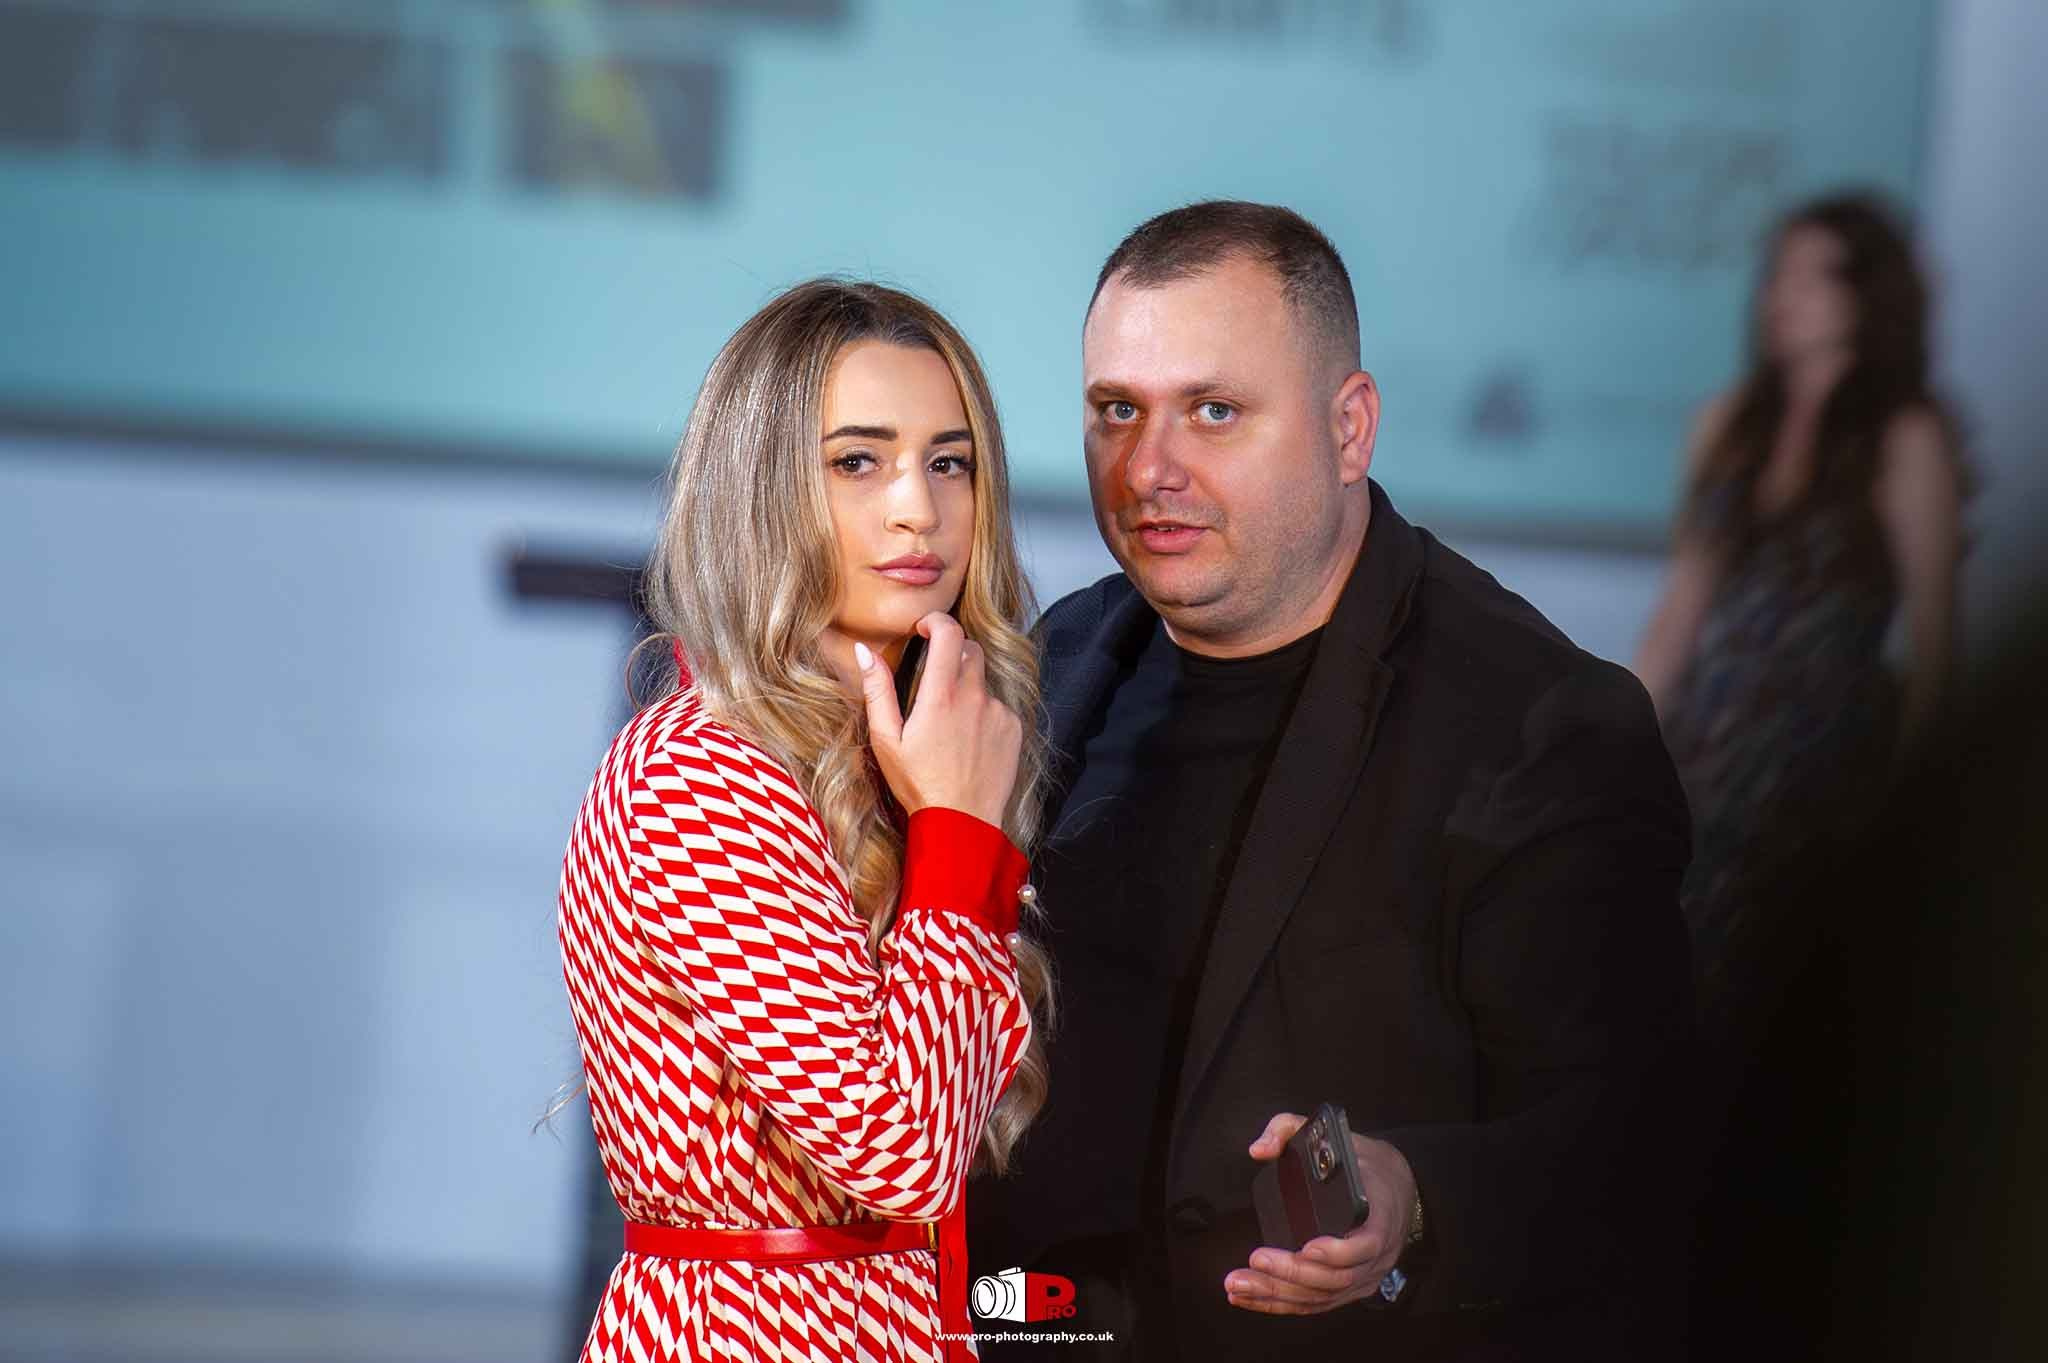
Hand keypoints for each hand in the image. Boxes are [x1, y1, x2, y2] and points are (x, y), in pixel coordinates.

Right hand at [855, 612, 1022, 828]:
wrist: (962, 823)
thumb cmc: (919, 784)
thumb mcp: (886, 740)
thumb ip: (877, 691)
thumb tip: (864, 652)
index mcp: (940, 696)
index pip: (949, 632)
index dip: (936, 621)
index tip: (924, 629)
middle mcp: (974, 697)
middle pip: (970, 650)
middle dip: (952, 652)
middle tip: (933, 677)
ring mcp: (998, 712)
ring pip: (984, 679)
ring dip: (967, 685)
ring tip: (949, 721)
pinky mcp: (1013, 729)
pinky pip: (998, 705)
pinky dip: (983, 711)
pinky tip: (968, 739)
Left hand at [1226, 1111, 1417, 1315]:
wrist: (1400, 1189)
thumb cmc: (1365, 1165)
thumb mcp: (1335, 1134)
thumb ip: (1290, 1128)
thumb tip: (1259, 1149)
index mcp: (1379, 1214)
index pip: (1365, 1243)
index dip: (1337, 1251)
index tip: (1307, 1247)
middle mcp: (1375, 1253)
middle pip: (1336, 1276)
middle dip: (1292, 1273)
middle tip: (1257, 1261)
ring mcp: (1364, 1275)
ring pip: (1323, 1295)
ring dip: (1278, 1293)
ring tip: (1240, 1285)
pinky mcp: (1350, 1288)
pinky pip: (1317, 1303)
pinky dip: (1282, 1303)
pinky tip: (1251, 1298)